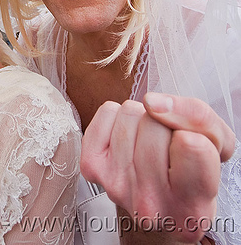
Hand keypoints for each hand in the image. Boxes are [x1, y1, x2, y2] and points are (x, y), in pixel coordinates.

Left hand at [81, 94, 234, 243]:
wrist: (158, 199)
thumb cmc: (192, 171)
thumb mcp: (217, 147)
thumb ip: (199, 119)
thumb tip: (152, 102)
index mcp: (191, 206)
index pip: (191, 146)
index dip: (193, 136)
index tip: (191, 149)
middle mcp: (150, 202)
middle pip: (155, 124)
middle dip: (165, 124)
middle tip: (168, 147)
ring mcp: (116, 184)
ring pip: (131, 113)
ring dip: (142, 119)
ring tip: (149, 144)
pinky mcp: (92, 165)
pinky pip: (107, 111)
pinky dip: (118, 116)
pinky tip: (128, 139)